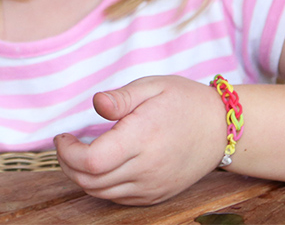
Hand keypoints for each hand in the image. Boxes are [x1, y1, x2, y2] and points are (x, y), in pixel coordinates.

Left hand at [54, 75, 228, 204]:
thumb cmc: (183, 101)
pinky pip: (118, 199)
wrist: (221, 129)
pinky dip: (101, 186)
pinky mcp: (156, 195)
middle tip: (65, 144)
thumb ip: (121, 97)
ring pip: (101, 194)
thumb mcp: (152, 86)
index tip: (63, 136)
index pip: (91, 161)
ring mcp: (153, 186)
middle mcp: (147, 168)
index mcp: (142, 138)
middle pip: (90, 181)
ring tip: (79, 154)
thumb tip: (96, 103)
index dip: (67, 152)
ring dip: (81, 177)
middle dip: (67, 164)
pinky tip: (102, 165)